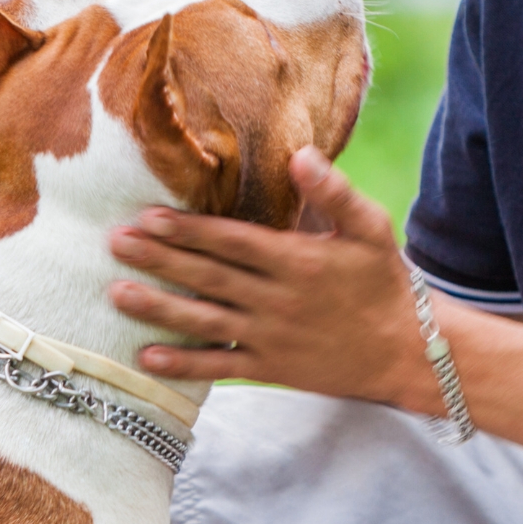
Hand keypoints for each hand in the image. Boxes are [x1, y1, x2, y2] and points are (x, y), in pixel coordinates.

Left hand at [107, 146, 439, 410]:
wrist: (408, 352)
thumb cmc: (385, 282)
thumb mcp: (370, 229)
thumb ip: (333, 192)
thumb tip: (300, 154)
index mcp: (297, 260)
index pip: (232, 241)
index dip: (188, 230)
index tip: (147, 216)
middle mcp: (277, 300)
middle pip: (208, 277)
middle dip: (159, 259)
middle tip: (114, 243)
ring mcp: (271, 338)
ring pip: (205, 321)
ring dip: (158, 308)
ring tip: (116, 293)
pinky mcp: (272, 369)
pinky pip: (221, 367)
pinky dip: (184, 364)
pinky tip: (147, 356)